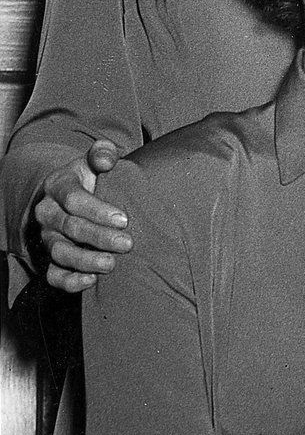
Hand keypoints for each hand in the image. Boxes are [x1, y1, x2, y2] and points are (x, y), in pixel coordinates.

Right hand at [33, 140, 131, 291]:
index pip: (74, 199)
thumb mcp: (94, 159)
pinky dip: (69, 281)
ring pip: (60, 252)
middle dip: (99, 237)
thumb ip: (102, 153)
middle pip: (70, 228)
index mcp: (58, 186)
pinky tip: (91, 281)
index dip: (98, 210)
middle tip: (127, 244)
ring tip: (111, 264)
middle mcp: (48, 213)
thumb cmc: (90, 176)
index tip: (124, 219)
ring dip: (85, 260)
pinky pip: (53, 274)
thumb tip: (107, 159)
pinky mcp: (50, 258)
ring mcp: (48, 237)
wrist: (69, 194)